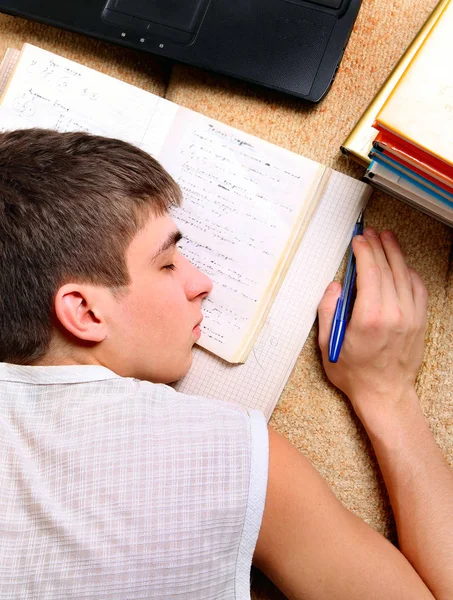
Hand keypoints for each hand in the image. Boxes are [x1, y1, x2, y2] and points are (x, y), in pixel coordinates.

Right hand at [317, 228, 427, 422]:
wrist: (384, 394)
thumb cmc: (353, 373)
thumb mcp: (326, 345)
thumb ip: (327, 311)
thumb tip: (335, 286)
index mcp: (369, 318)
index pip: (369, 272)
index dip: (364, 251)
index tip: (357, 240)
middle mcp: (393, 314)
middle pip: (387, 269)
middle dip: (378, 246)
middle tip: (370, 233)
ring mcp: (410, 317)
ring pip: (404, 275)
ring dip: (395, 253)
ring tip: (386, 238)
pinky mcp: (419, 322)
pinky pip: (417, 289)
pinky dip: (409, 272)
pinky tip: (401, 264)